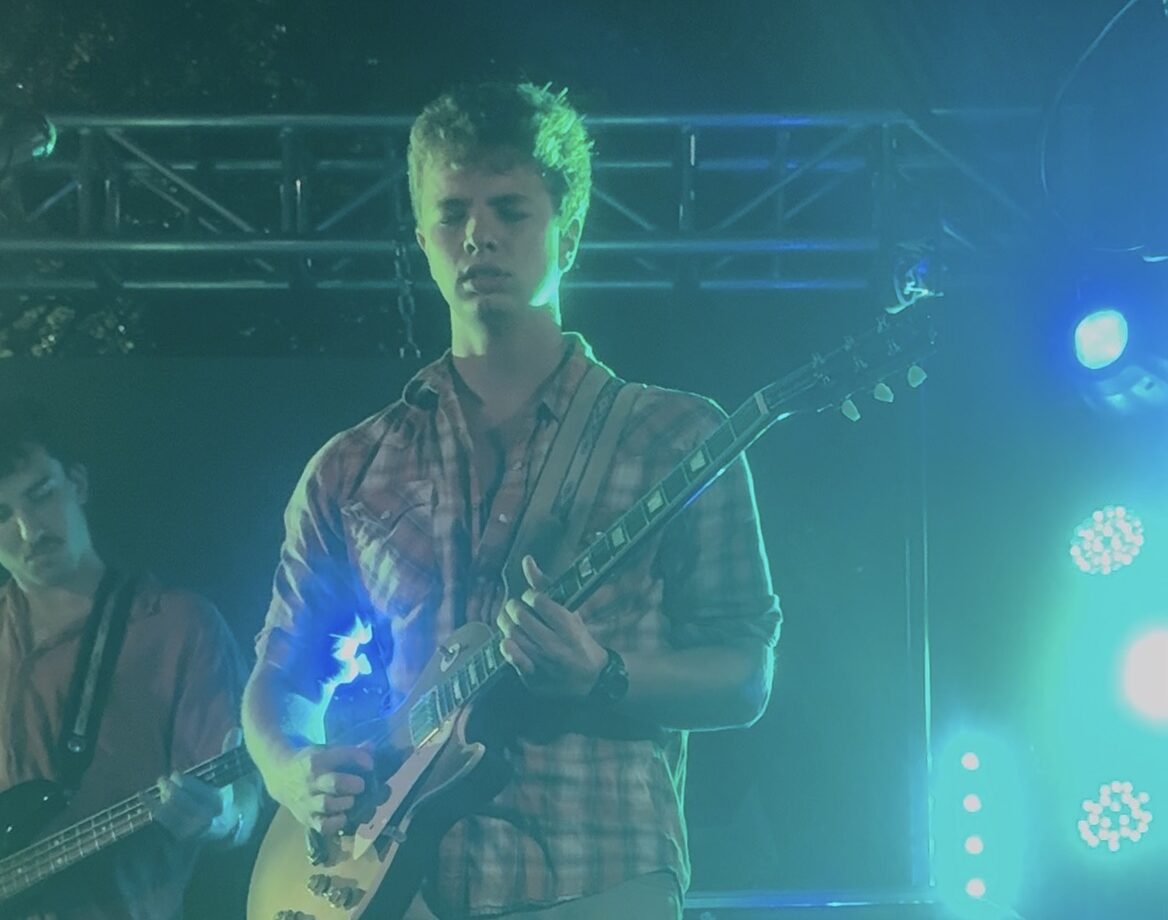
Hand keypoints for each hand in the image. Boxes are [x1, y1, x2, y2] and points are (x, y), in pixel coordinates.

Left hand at [150, 727, 239, 842]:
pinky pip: (163, 820)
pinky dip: (151, 806)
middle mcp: (206, 817)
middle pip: (182, 801)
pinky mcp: (180, 834)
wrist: (222, 826)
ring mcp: (192, 828)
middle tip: (163, 779)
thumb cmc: (222, 795)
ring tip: (159, 784)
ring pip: (171, 811)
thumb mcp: (226, 776)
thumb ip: (229, 752)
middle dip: (170, 789)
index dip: (184, 783)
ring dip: (162, 796)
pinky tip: (142, 796)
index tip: (175, 774)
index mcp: (219, 801)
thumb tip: (236, 729)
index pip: (198, 792)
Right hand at [262, 743, 373, 835]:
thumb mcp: (324, 751)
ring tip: (351, 800)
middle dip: (353, 784)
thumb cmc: (309, 763)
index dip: (359, 758)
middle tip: (361, 785)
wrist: (281, 778)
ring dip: (346, 803)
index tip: (370, 764)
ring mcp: (308, 801)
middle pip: (335, 783)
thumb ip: (348, 752)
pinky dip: (336, 823)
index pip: (341, 756)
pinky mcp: (307, 818)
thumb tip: (371, 748)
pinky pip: (322, 825)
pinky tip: (343, 817)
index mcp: (316, 760)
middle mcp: (311, 781)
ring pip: (328, 804)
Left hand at [496, 554, 607, 699]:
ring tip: (513, 622)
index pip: (538, 600)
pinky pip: (512, 658)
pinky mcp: (533, 678)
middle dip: (515, 607)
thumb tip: (526, 560)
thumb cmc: (578, 640)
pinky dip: (507, 647)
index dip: (530, 596)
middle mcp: (555, 644)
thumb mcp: (570, 612)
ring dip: (508, 624)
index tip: (533, 599)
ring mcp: (543, 663)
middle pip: (521, 616)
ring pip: (512, 635)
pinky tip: (509, 641)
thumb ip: (545, 586)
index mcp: (569, 626)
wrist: (591, 680)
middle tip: (518, 608)